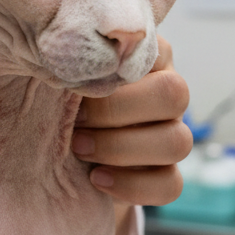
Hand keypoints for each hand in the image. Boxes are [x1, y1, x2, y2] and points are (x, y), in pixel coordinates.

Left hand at [72, 35, 190, 205]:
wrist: (56, 148)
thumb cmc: (56, 98)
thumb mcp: (58, 73)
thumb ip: (70, 59)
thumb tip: (63, 51)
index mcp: (145, 58)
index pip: (153, 49)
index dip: (113, 69)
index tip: (73, 85)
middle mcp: (167, 92)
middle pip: (174, 94)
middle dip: (118, 110)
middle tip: (76, 121)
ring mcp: (173, 134)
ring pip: (178, 142)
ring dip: (122, 148)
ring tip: (79, 149)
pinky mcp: (166, 174)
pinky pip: (170, 185)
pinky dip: (131, 185)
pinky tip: (96, 178)